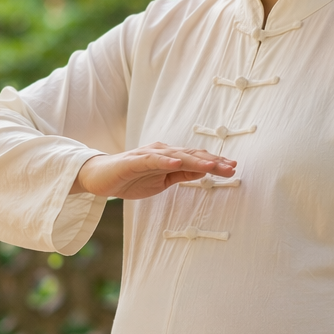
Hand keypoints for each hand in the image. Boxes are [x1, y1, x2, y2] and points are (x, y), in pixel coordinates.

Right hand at [70, 143, 235, 198]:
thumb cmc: (130, 179)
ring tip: (212, 165)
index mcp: (169, 158)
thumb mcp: (162, 182)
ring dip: (195, 159)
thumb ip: (182, 175)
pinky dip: (166, 160)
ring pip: (176, 155)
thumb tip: (205, 172)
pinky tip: (177, 163)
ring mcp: (148, 154)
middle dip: (212, 161)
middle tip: (232, 168)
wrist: (100, 179)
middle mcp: (162, 152)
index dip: (215, 163)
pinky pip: (152, 160)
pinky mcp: (134, 161)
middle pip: (191, 155)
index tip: (233, 169)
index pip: (196, 159)